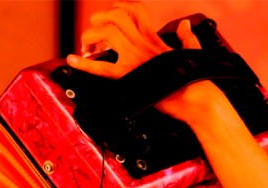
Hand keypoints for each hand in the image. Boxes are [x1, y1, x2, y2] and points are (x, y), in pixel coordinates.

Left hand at [66, 1, 200, 78]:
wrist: (195, 98)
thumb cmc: (195, 78)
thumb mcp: (192, 50)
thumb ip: (186, 36)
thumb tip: (185, 25)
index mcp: (154, 38)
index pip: (135, 10)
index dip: (119, 7)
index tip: (111, 16)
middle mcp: (142, 44)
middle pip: (116, 16)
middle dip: (99, 20)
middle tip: (94, 33)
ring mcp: (135, 58)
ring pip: (107, 32)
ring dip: (91, 36)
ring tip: (87, 47)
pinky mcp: (130, 76)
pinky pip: (103, 67)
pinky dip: (84, 64)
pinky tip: (72, 61)